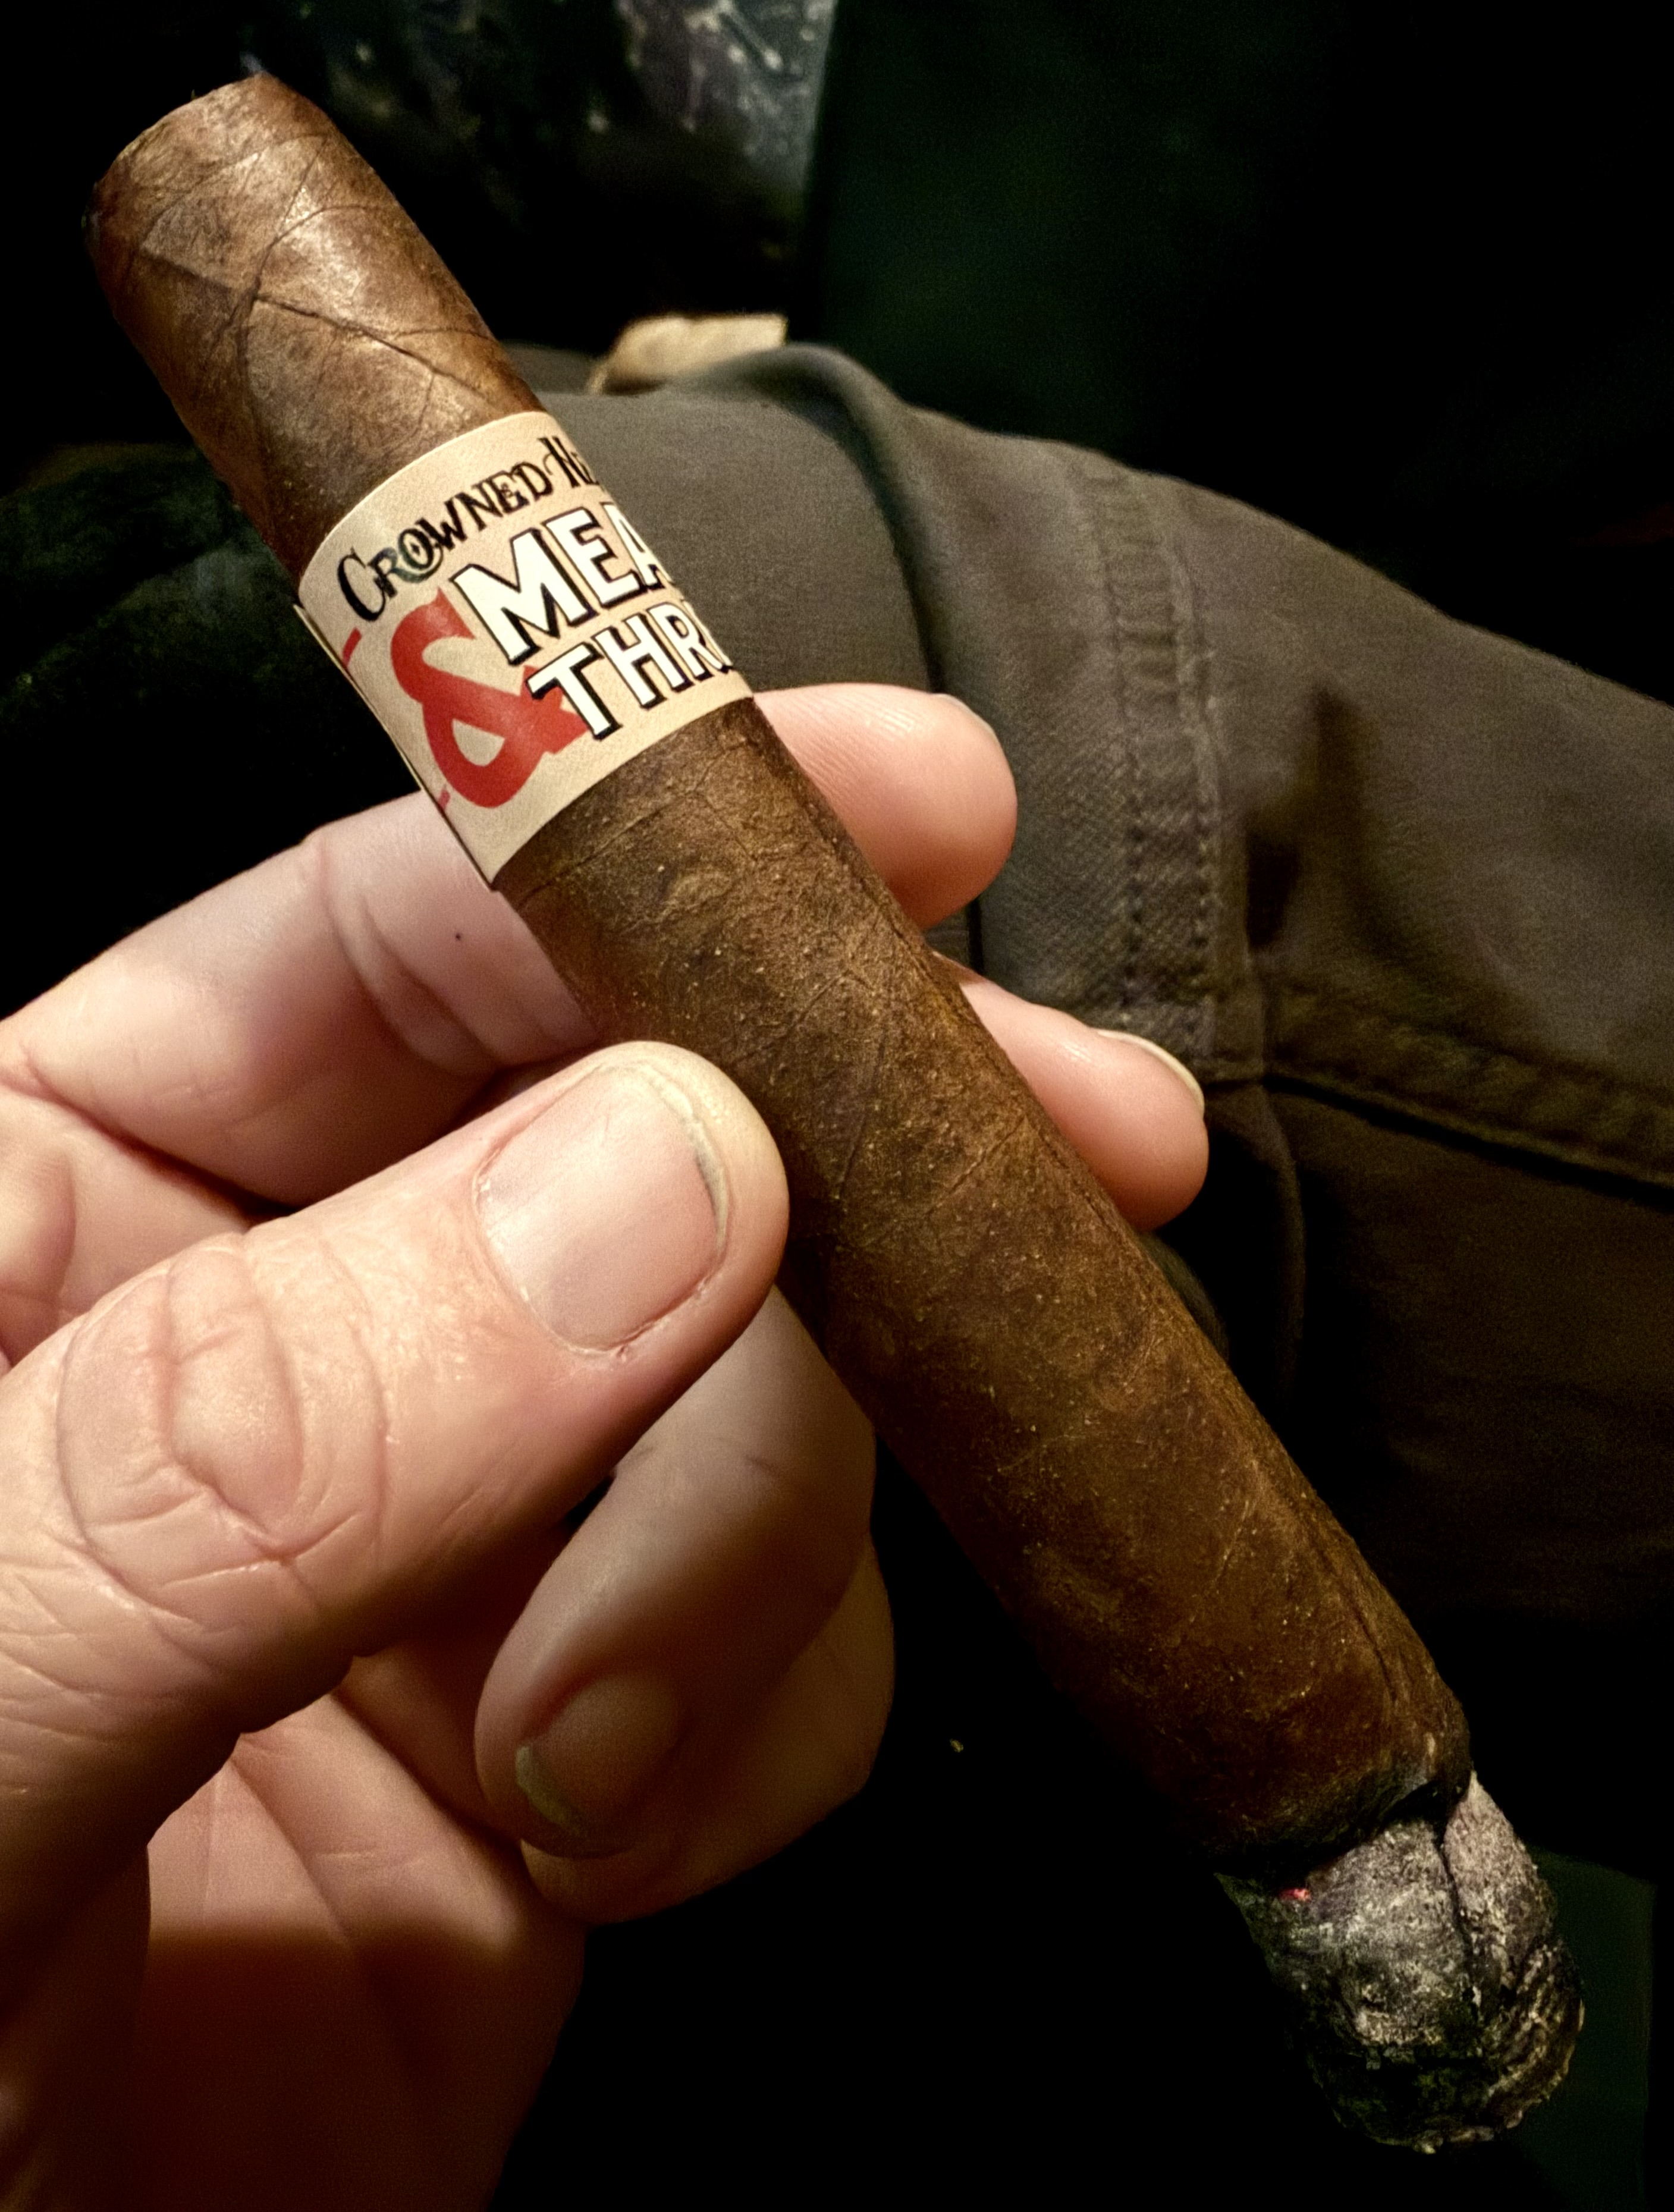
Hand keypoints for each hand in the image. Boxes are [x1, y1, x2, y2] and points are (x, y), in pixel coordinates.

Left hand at [0, 685, 1205, 2207]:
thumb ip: (258, 1436)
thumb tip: (665, 1188)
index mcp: (59, 1209)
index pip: (385, 940)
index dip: (648, 839)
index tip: (922, 804)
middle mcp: (291, 1336)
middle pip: (647, 1137)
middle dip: (857, 1155)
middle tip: (1094, 1140)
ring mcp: (459, 1537)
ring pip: (765, 1392)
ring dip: (766, 1529)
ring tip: (611, 1736)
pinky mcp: (583, 1738)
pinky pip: (793, 1635)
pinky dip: (768, 1714)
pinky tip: (625, 1832)